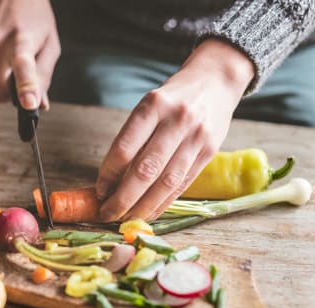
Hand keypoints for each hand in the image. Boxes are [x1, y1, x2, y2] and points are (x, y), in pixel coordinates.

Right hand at [0, 0, 59, 109]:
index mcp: (21, 41)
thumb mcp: (50, 45)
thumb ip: (45, 76)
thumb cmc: (35, 18)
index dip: (26, 87)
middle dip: (13, 96)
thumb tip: (40, 105)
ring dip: (9, 78)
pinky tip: (8, 51)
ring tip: (19, 54)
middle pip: (1, 92)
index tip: (29, 104)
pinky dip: (3, 69)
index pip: (23, 66)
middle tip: (28, 84)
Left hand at [96, 39, 254, 221]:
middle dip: (123, 198)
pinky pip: (183, 185)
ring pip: (166, 182)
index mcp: (154, 105)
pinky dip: (163, 203)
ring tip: (126, 219)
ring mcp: (196, 137)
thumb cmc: (172, 98)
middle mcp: (177, 120)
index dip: (108, 174)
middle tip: (107, 214)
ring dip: (143, 207)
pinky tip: (149, 213)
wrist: (215, 81)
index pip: (125, 147)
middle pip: (146, 169)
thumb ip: (133, 139)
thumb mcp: (149, 106)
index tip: (99, 192)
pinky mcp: (210, 151)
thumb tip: (110, 182)